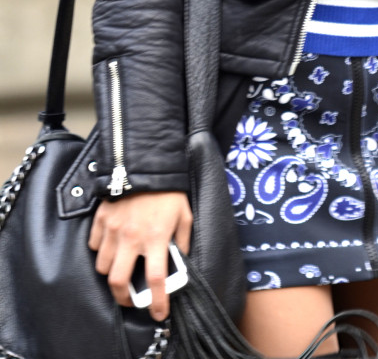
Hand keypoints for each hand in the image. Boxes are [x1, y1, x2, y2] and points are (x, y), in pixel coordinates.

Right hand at [88, 192, 192, 321]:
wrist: (146, 162)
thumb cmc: (169, 190)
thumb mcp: (184, 215)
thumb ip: (182, 240)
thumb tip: (178, 260)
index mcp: (156, 237)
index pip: (156, 279)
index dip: (157, 301)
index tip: (159, 313)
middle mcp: (131, 237)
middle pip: (118, 281)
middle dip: (123, 297)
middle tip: (130, 297)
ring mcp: (113, 228)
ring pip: (103, 266)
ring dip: (111, 272)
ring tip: (121, 266)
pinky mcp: (101, 219)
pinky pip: (94, 245)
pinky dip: (101, 250)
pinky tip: (111, 245)